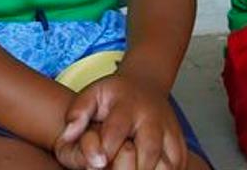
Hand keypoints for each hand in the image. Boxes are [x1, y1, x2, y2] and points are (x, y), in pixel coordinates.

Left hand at [57, 71, 184, 169]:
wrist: (145, 85)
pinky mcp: (179, 142)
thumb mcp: (92, 94)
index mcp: (128, 106)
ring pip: (169, 161)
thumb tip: (68, 136)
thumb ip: (77, 112)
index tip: (97, 164)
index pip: (117, 131)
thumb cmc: (114, 97)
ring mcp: (169, 130)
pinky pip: (178, 164)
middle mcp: (152, 118)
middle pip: (149, 150)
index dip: (105, 151)